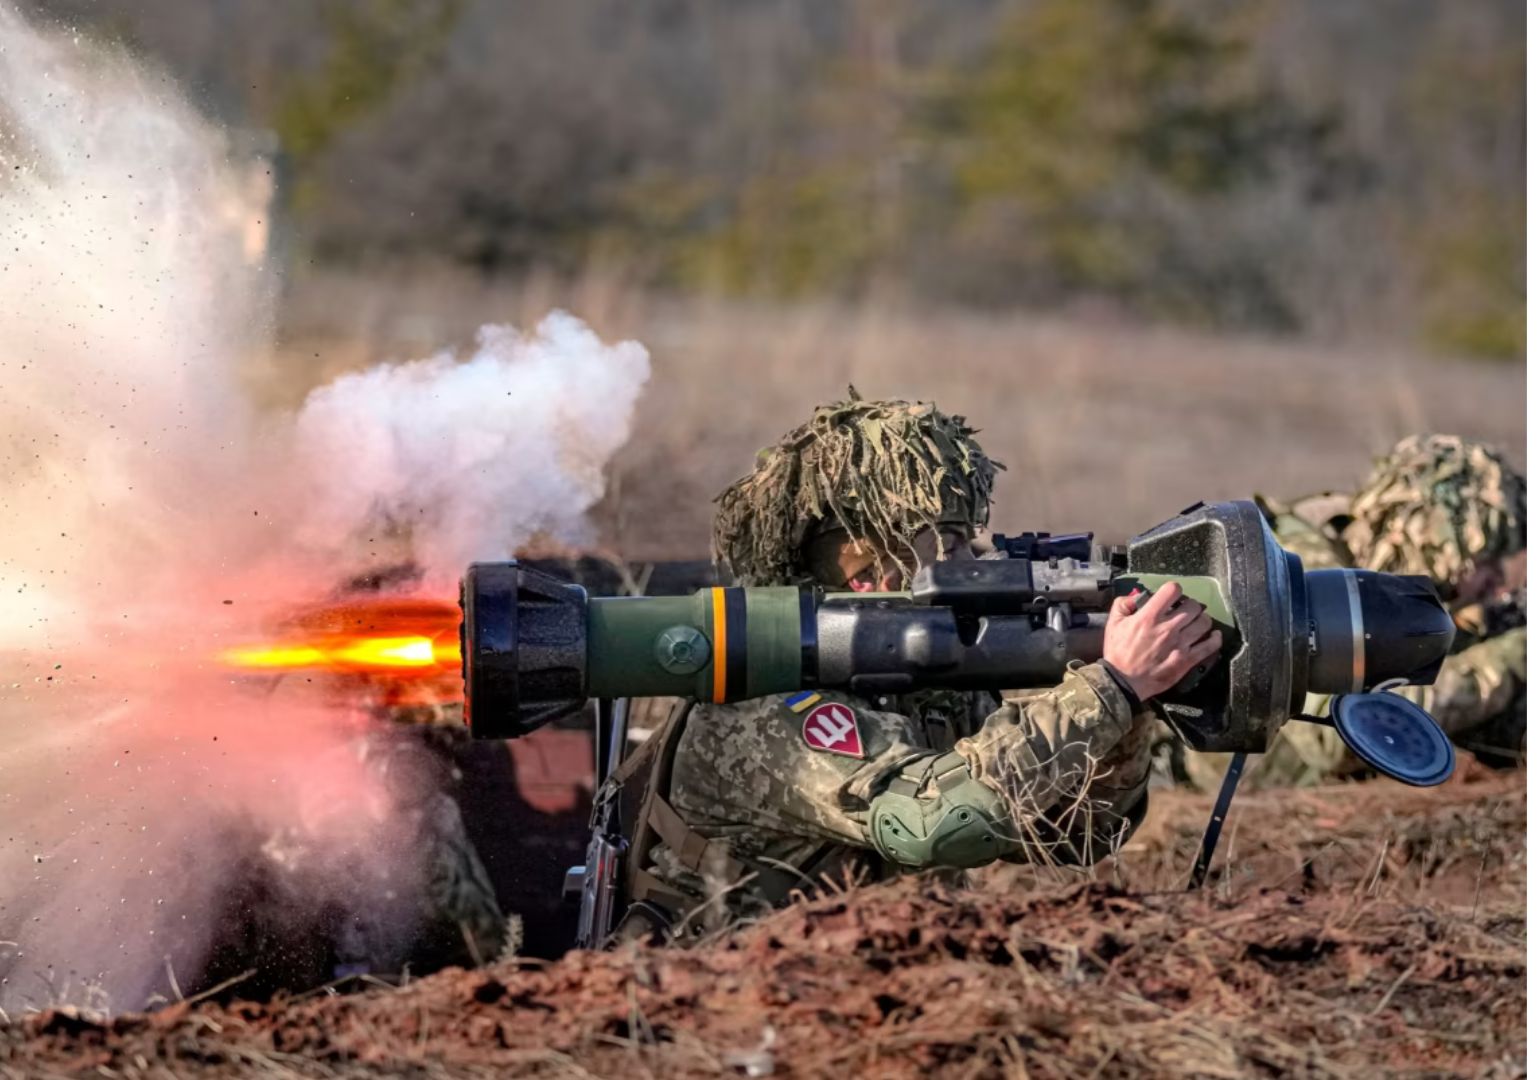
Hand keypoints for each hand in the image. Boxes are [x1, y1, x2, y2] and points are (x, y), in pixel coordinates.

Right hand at [1102, 581, 1222, 701]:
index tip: (1172, 596)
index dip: (1174, 590)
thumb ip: (1123, 604)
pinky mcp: (1188, 660)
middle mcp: (1168, 627)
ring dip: (1202, 619)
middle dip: (1190, 605)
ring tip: (1196, 622)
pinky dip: (1215, 638)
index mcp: (1150, 616)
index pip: (1173, 590)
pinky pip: (1210, 646)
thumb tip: (1137, 597)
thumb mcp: (1113, 623)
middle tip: (1185, 611)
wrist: (1123, 681)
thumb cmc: (1118, 651)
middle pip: (1193, 605)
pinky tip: (1213, 635)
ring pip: (1204, 622)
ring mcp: (1180, 644)